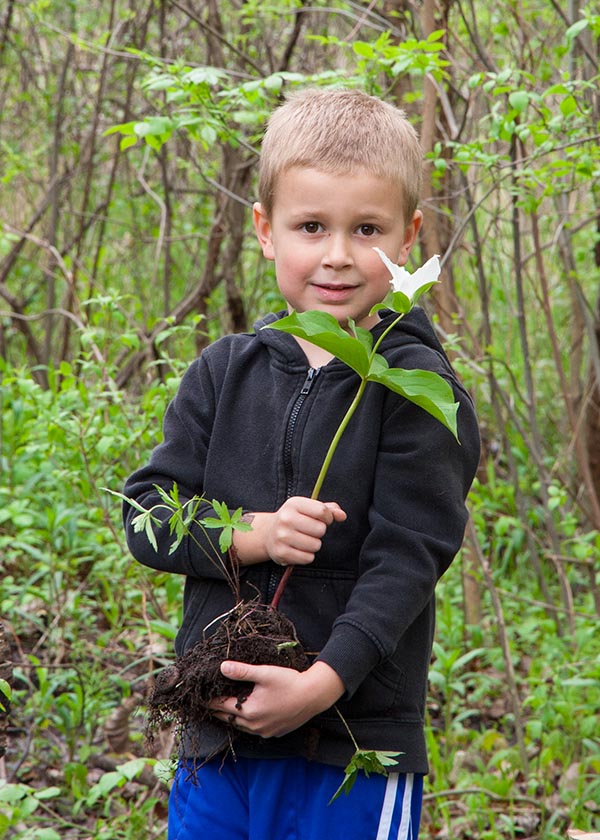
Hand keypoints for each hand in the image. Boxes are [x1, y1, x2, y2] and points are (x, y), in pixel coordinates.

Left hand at [209, 659, 344, 738]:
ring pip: (240, 726)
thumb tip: (222, 667)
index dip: (209, 700)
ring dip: (231, 717)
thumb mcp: (264, 673)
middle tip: (207, 703)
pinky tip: (246, 715)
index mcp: (249, 710)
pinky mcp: (273, 733)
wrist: (314, 696)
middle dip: (217, 710)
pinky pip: (253, 730)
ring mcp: (264, 732)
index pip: (221, 706)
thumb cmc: (289, 682)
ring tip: (222, 708)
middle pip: (228, 719)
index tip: (200, 696)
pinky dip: (245, 723)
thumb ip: (242, 671)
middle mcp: (254, 725)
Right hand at [232, 496, 346, 566]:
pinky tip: (299, 549)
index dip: (328, 518)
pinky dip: (307, 556)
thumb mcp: (308, 509)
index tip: (322, 520)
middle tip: (309, 531)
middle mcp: (286, 518)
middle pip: (320, 529)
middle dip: (319, 532)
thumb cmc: (294, 519)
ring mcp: (282, 536)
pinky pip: (308, 558)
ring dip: (314, 545)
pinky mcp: (281, 553)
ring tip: (304, 540)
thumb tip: (342, 515)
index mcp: (294, 504)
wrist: (268, 533)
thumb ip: (329, 509)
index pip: (322, 511)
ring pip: (315, 545)